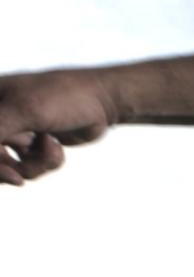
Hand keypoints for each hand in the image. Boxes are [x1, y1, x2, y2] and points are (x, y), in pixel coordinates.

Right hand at [0, 70, 115, 186]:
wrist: (102, 101)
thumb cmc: (62, 97)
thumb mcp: (24, 111)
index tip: (12, 177)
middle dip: (8, 167)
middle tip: (21, 179)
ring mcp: (13, 131)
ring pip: (10, 166)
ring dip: (33, 164)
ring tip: (51, 148)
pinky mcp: (32, 144)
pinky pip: (29, 166)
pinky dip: (45, 162)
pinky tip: (56, 145)